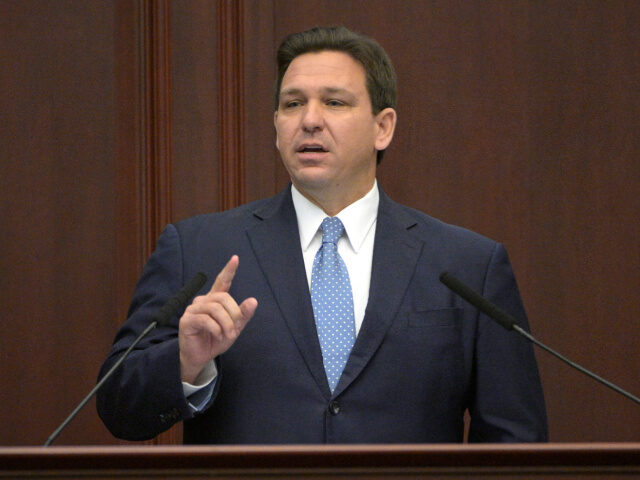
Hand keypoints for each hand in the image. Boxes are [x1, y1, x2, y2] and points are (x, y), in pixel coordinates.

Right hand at [178, 255, 257, 383]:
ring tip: (227, 335)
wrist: (200, 357)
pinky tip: (218, 335)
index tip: (235, 258)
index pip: (222, 282)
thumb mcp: (234, 328)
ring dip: (226, 324)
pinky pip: (205, 320)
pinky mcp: (187, 320)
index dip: (229, 270)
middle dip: (233, 314)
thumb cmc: (216, 339)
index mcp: (215, 300)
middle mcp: (203, 301)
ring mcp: (193, 310)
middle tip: (235, 330)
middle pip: (223, 298)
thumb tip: (253, 301)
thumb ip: (243, 315)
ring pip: (215, 309)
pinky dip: (216, 329)